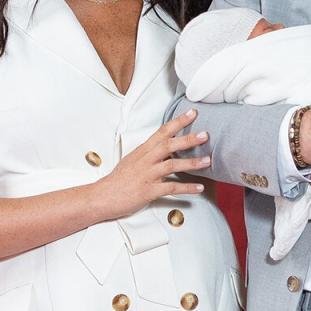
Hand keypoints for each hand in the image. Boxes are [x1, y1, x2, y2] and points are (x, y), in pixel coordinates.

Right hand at [91, 113, 210, 219]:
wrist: (103, 196)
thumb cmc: (118, 180)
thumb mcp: (133, 160)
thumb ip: (149, 153)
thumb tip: (166, 148)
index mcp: (142, 151)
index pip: (161, 132)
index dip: (178, 122)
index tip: (192, 113)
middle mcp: (145, 161)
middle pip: (168, 145)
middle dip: (187, 139)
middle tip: (205, 135)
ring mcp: (147, 175)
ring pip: (171, 165)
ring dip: (191, 163)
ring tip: (207, 161)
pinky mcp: (149, 191)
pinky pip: (171, 188)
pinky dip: (186, 188)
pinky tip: (199, 188)